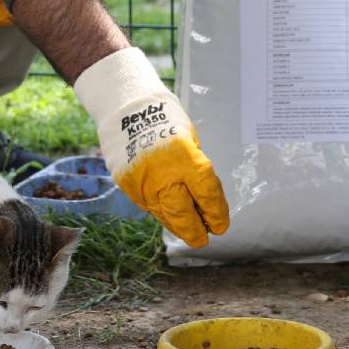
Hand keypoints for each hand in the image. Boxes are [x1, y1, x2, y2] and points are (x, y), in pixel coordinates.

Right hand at [74, 48, 228, 246]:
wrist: (127, 109)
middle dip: (195, 230)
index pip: (206, 195)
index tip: (221, 225)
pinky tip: (170, 217)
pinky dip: (161, 213)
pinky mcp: (127, 185)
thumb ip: (195, 170)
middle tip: (203, 238)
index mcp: (184, 158)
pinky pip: (148, 206)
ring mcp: (141, 182)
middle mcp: (161, 174)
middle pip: (182, 214)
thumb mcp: (190, 142)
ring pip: (164, 214)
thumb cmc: (166, 120)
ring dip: (178, 226)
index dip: (216, 213)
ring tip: (189, 231)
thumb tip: (203, 199)